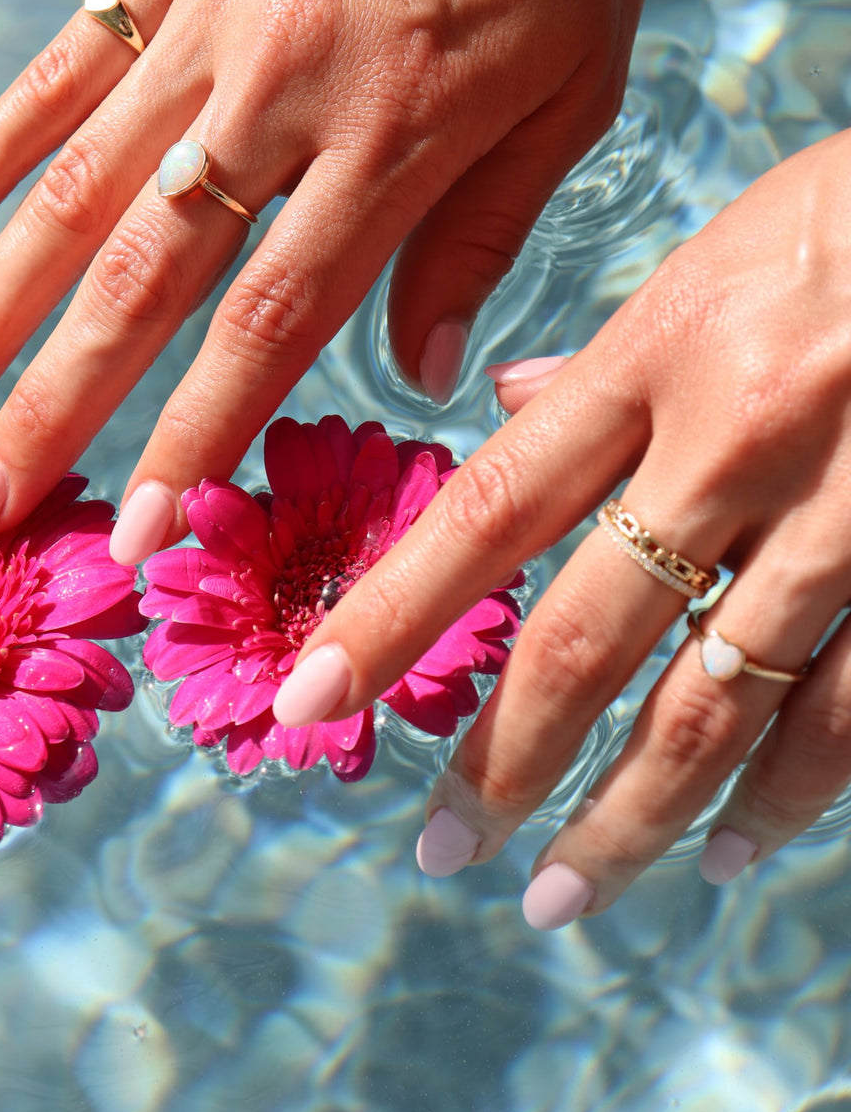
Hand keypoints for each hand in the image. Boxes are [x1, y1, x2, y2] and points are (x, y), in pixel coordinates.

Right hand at [0, 0, 674, 548]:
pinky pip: (53, 72)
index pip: (270, 323)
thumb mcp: (575, 89)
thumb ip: (486, 236)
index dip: (194, 439)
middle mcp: (278, 95)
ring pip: (72, 193)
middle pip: (143, 281)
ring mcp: (205, 24)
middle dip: (55, 412)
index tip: (133, 533)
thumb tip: (421, 372)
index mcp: (394, 140)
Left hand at [272, 131, 850, 924]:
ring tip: (563, 891)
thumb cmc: (845, 220)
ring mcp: (834, 515)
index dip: (391, 616)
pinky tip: (729, 847)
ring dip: (629, 818)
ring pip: (712, 705)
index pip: (490, 512)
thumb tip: (508, 408)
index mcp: (651, 359)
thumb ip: (603, 357)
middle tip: (440, 846)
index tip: (314, 701)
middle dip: (502, 763)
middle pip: (587, 640)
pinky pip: (843, 709)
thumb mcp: (704, 260)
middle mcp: (728, 446)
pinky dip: (784, 794)